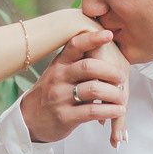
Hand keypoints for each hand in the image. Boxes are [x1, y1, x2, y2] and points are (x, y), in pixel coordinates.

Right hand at [19, 26, 129, 146]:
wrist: (29, 119)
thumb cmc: (52, 93)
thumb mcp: (59, 73)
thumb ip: (77, 62)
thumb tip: (104, 45)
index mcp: (59, 63)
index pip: (75, 45)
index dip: (92, 38)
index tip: (109, 34)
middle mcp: (58, 77)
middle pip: (88, 67)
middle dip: (111, 71)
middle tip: (122, 77)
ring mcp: (60, 97)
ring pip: (94, 89)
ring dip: (114, 93)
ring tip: (122, 97)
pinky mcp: (65, 116)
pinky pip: (92, 111)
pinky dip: (110, 111)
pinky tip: (118, 110)